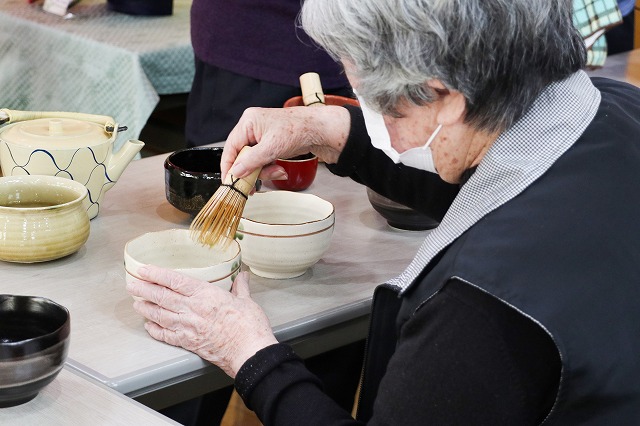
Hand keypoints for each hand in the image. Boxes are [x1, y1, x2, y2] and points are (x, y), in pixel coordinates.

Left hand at [126, 266, 277, 377]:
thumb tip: (242, 276)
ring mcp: (188, 327)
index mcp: (206, 295)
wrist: (249, 352)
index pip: (175, 281)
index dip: (157, 274)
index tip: (145, 270)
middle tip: (132, 285)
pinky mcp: (189, 343)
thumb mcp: (247, 301)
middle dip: (144, 290)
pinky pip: (166, 336)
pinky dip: (155, 330)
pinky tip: (149, 326)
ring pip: (160, 315)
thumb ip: (241, 287)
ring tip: (136, 303)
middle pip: (162, 297)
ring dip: (146, 309)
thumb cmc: (249, 327)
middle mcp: (193, 310)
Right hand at [221, 105, 350, 179]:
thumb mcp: (272, 148)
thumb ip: (251, 161)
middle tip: (255, 185)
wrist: (321, 131)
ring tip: (277, 172)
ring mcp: (262, 137)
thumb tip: (235, 172)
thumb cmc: (299, 130)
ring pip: (253, 161)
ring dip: (264, 171)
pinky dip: (270, 168)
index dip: (229, 166)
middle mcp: (253, 128)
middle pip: (242, 156)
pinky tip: (280, 171)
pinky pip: (263, 161)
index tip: (229, 182)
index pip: (231, 147)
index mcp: (249, 122)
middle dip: (252, 171)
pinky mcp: (271, 145)